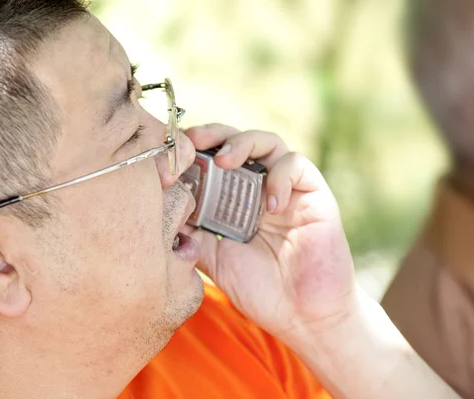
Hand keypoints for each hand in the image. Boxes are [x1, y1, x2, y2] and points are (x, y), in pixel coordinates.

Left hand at [183, 124, 356, 339]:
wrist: (302, 317)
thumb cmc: (260, 290)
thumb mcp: (214, 259)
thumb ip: (190, 234)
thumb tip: (160, 211)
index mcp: (232, 200)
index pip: (211, 160)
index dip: (192, 152)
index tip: (170, 158)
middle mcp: (257, 188)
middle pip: (235, 142)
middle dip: (213, 135)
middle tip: (193, 141)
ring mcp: (285, 189)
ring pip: (267, 142)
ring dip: (243, 144)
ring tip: (225, 161)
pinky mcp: (313, 194)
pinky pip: (297, 166)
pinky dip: (280, 176)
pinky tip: (270, 205)